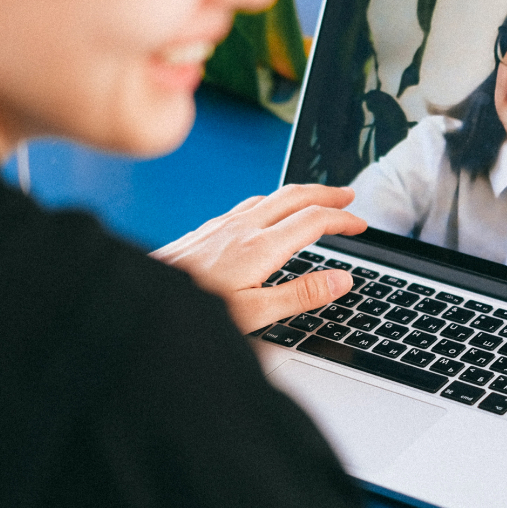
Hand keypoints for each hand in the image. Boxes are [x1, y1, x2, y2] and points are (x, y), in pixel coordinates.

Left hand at [152, 184, 367, 333]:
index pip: (313, 221)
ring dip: (302, 194)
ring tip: (318, 200)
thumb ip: (301, 295)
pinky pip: (251, 203)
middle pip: (295, 196)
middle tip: (349, 198)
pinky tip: (269, 211)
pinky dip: (275, 200)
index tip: (361, 225)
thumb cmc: (196, 309)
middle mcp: (243, 227)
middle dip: (327, 194)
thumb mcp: (255, 313)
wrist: (145, 295)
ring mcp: (224, 224)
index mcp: (261, 247)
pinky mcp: (209, 228)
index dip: (342, 220)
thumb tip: (342, 279)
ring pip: (272, 196)